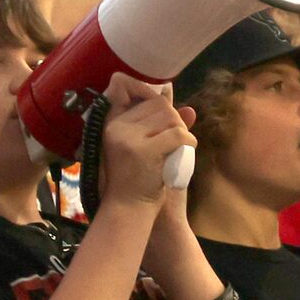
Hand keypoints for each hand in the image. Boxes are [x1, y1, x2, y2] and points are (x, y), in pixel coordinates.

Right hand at [96, 74, 193, 209]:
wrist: (128, 209)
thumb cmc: (134, 179)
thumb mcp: (138, 143)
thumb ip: (151, 118)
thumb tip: (168, 90)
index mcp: (111, 123)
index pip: (142, 96)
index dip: (160, 103)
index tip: (166, 119)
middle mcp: (116, 127)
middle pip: (160, 105)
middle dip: (174, 120)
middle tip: (174, 141)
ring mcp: (128, 138)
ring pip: (170, 117)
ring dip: (182, 132)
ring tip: (177, 149)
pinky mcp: (143, 151)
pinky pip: (178, 135)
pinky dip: (188, 143)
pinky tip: (185, 153)